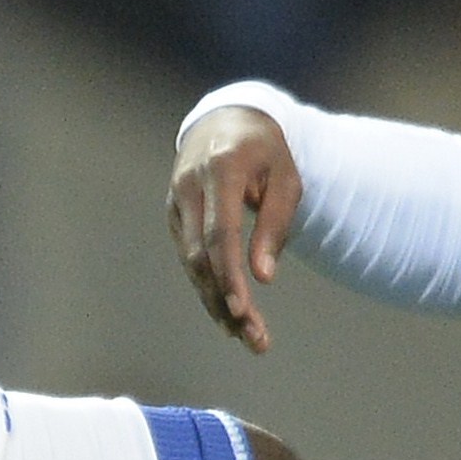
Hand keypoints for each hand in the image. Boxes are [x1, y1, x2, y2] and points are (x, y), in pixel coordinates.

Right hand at [167, 106, 301, 352]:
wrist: (227, 120)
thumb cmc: (267, 152)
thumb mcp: (286, 178)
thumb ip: (275, 224)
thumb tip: (263, 277)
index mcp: (221, 169)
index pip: (220, 233)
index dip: (229, 275)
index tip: (244, 311)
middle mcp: (190, 185)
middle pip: (200, 255)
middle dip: (225, 301)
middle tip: (254, 339)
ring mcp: (176, 200)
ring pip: (190, 262)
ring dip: (216, 302)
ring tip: (248, 336)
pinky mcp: (174, 214)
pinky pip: (189, 257)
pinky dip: (208, 286)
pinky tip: (229, 313)